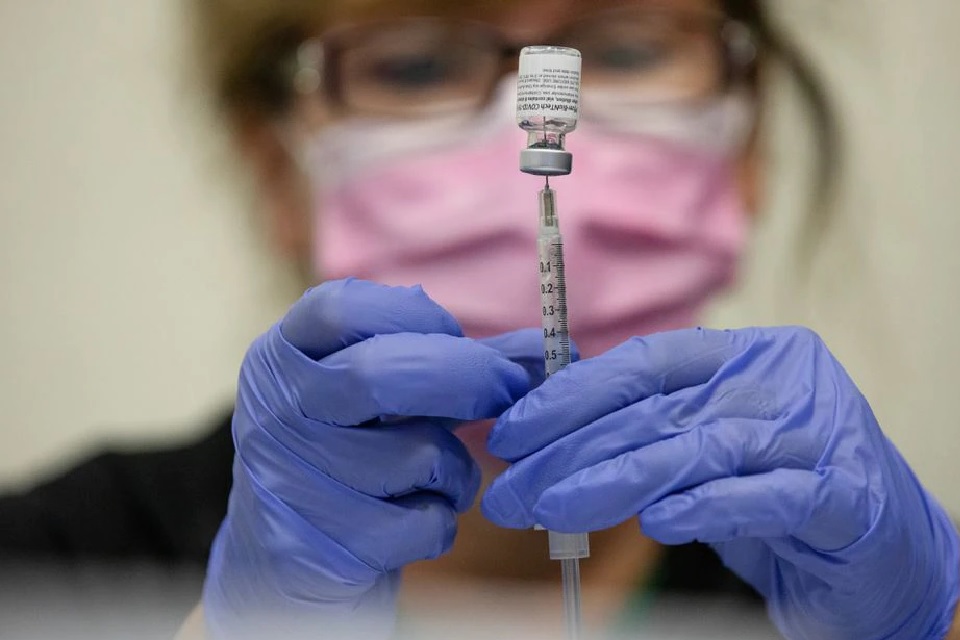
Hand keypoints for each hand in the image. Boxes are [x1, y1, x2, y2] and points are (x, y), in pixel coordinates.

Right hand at [203, 279, 536, 638]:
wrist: (292, 560)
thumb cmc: (356, 456)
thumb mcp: (395, 398)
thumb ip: (464, 363)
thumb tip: (550, 350)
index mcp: (282, 356)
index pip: (344, 308)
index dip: (417, 317)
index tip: (456, 338)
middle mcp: (272, 409)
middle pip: (380, 374)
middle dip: (467, 379)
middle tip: (505, 394)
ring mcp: (284, 479)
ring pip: (415, 455)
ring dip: (457, 469)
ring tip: (443, 476)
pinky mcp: (310, 547)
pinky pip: (418, 524)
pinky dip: (440, 521)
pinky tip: (418, 518)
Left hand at [482, 327, 959, 638]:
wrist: (886, 550)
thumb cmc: (778, 491)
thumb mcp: (705, 446)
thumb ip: (647, 430)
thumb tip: (545, 437)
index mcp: (742, 355)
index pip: (642, 364)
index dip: (569, 395)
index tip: (511, 432)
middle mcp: (778, 379)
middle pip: (655, 410)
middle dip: (569, 450)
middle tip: (512, 489)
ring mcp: (815, 431)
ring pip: (696, 448)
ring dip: (613, 480)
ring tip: (553, 508)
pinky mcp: (844, 494)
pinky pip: (763, 495)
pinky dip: (705, 507)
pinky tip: (657, 524)